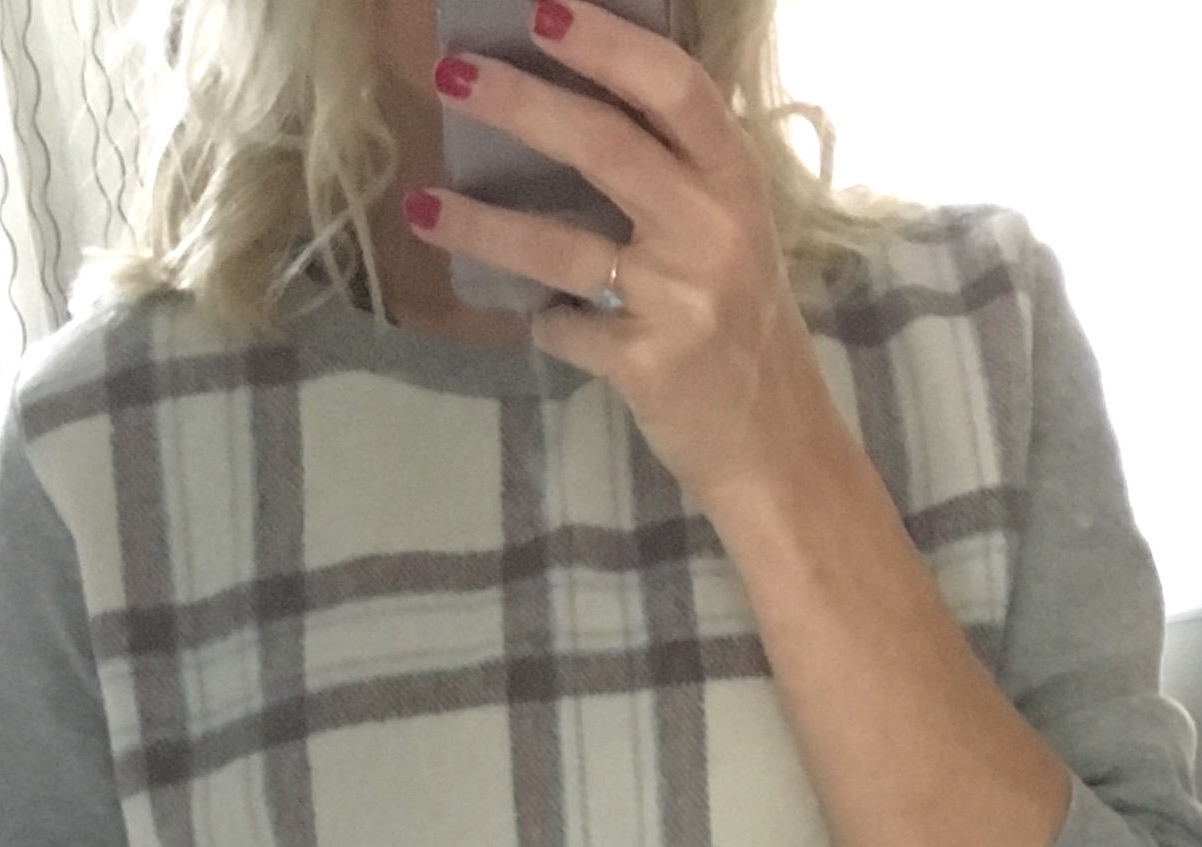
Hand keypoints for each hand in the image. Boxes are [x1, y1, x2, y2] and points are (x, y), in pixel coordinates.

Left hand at [409, 0, 833, 512]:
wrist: (779, 448)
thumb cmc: (744, 327)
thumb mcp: (732, 231)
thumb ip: (677, 174)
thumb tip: (574, 107)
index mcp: (736, 180)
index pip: (674, 88)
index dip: (607, 43)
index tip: (542, 9)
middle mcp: (712, 230)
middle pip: (604, 145)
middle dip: (520, 103)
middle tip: (452, 74)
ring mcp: (678, 300)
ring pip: (560, 247)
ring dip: (481, 224)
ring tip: (422, 204)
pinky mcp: (644, 365)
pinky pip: (563, 330)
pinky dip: (541, 322)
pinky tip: (532, 318)